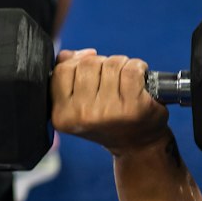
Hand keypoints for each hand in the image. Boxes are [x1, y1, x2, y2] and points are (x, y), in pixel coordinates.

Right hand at [51, 49, 168, 156]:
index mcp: (62, 115)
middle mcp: (81, 115)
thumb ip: (67, 75)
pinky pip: (131, 69)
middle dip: (101, 64)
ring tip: (124, 82)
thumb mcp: (77, 103)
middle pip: (87, 63)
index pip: (62, 69)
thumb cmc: (107, 120)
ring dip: (121, 65)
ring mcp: (107, 111)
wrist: (137, 146)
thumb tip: (73, 55)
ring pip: (110, 63)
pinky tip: (139, 80)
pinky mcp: (132, 107)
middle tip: (110, 81)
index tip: (91, 73)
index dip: (78, 64)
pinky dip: (138, 67)